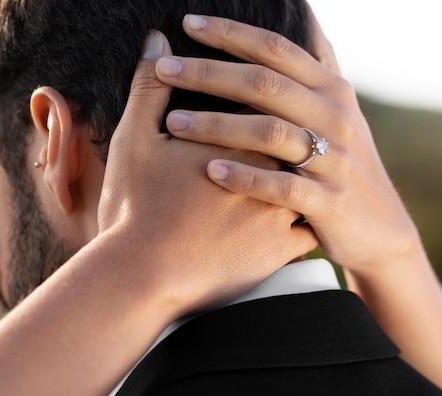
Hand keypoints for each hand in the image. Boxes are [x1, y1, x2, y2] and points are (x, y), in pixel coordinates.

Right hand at [98, 31, 317, 313]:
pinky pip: (309, 233)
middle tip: (285, 141)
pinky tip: (298, 224)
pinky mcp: (281, 251)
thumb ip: (149, 89)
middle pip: (294, 142)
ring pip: (308, 186)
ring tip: (300, 180)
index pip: (266, 107)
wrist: (142, 275)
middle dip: (292, 139)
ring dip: (305, 181)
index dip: (264, 103)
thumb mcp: (133, 141)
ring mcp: (281, 212)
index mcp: (238, 139)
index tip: (263, 104)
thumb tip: (158, 41)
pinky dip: (305, 225)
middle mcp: (270, 170)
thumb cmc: (134, 208)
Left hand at [155, 12, 419, 276]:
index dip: (231, 34)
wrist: (379, 226)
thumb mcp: (337, 109)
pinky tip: (210, 171)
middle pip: (264, 84)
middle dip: (210, 73)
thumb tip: (304, 16)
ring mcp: (334, 160)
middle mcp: (333, 116)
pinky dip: (246, 177)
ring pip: (269, 132)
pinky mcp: (328, 202)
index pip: (275, 49)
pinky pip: (282, 187)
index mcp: (329, 89)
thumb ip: (315, 69)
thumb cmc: (343, 160)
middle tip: (164, 68)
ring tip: (172, 124)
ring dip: (217, 126)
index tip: (188, 23)